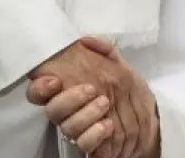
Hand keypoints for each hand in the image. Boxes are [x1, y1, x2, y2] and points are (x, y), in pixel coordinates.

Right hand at [28, 38, 155, 157]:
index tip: (54, 81)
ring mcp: (77, 128)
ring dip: (86, 114)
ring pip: (67, 127)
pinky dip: (95, 134)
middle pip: (52, 110)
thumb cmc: (125, 86)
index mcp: (67, 88)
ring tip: (105, 103)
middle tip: (91, 89)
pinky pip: (84, 144)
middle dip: (70, 100)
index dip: (40, 87)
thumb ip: (102, 49)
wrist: (146, 112)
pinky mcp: (90, 144)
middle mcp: (67, 110)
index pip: (38, 91)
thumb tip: (85, 39)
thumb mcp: (117, 62)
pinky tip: (107, 125)